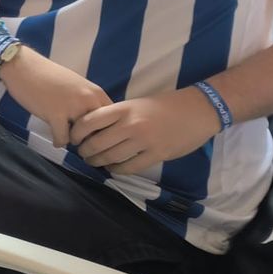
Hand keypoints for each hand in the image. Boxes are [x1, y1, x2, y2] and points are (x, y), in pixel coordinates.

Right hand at [0, 49, 112, 148]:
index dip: (106, 130)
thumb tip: (94, 123)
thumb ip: (87, 102)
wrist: (23, 66)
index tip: (96, 136)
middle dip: (93, 140)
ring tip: (68, 139)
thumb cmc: (48, 75)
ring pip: (83, 137)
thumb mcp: (76, 86)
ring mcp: (72, 107)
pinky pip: (63, 138)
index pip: (114, 119)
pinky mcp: (55, 114)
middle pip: (101, 131)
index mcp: (96, 92)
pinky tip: (55, 139)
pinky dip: (58, 142)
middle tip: (83, 143)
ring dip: (75, 141)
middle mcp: (88, 100)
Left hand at [70, 88, 220, 174]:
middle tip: (82, 153)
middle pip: (96, 143)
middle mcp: (131, 125)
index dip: (76, 133)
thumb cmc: (165, 105)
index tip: (74, 138)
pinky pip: (129, 167)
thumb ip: (116, 115)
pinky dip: (116, 169)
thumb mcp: (136, 104)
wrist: (198, 110)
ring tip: (94, 161)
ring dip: (98, 162)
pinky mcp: (157, 155)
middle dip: (84, 151)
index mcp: (124, 109)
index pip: (89, 121)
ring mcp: (144, 141)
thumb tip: (92, 129)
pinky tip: (113, 167)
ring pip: (110, 157)